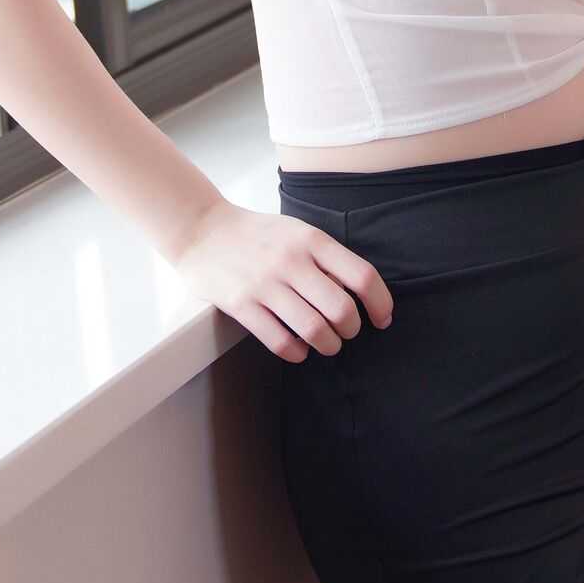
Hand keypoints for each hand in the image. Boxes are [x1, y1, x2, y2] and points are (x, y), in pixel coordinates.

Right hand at [170, 201, 393, 362]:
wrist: (201, 229)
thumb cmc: (258, 235)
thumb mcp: (297, 231)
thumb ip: (326, 258)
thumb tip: (358, 295)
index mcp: (311, 239)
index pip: (362, 276)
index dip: (380, 303)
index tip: (382, 319)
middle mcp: (291, 260)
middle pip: (342, 309)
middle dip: (351, 329)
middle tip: (347, 332)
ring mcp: (264, 284)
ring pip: (314, 330)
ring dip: (328, 345)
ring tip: (326, 344)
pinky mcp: (241, 305)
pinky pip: (281, 342)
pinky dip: (297, 353)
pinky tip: (298, 349)